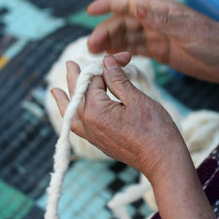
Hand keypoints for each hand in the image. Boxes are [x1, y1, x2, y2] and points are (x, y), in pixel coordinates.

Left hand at [52, 53, 218, 218]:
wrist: (163, 161)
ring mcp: (93, 136)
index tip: (124, 57)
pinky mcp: (101, 143)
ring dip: (66, 100)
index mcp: (96, 110)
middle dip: (78, 77)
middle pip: (79, 94)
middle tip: (69, 64)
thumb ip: (118, 79)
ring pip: (73, 113)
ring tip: (54, 91)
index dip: (109, 65)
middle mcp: (89, 124)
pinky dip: (72, 117)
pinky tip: (72, 115)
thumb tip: (106, 62)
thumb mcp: (137, 99)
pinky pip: (78, 128)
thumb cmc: (154, 130)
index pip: (96, 79)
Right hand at [87, 0, 218, 82]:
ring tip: (97, 54)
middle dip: (106, 31)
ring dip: (112, 43)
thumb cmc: (214, 41)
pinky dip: (125, 52)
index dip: (108, 4)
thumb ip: (162, 20)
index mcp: (162, 11)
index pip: (129, 3)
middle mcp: (157, 21)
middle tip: (91, 47)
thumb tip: (137, 6)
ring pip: (128, 37)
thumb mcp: (188, 30)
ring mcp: (158, 37)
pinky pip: (138, 49)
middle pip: (124, 22)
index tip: (90, 12)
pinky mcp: (162, 52)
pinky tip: (114, 58)